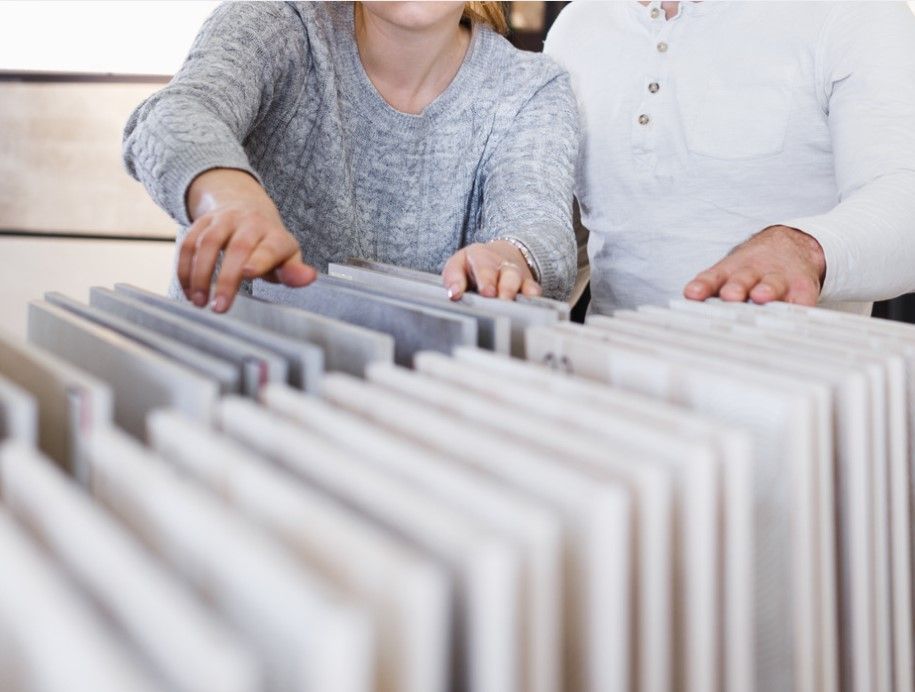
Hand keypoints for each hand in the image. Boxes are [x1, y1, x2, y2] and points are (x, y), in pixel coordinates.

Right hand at [179, 168, 315, 312]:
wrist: (247, 208)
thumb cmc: (270, 245)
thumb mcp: (287, 258)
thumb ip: (294, 272)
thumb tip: (308, 278)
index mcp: (275, 235)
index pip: (269, 247)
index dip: (259, 259)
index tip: (249, 274)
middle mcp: (249, 223)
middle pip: (237, 248)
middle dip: (227, 279)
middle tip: (219, 308)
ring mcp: (224, 219)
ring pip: (207, 243)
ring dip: (200, 275)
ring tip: (199, 302)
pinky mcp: (202, 221)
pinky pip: (189, 243)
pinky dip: (185, 268)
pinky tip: (188, 291)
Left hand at [441, 240, 541, 300]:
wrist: (498, 257)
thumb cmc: (472, 267)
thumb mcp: (457, 266)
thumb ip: (453, 279)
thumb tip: (453, 294)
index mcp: (481, 256)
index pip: (483, 267)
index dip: (485, 279)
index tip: (485, 293)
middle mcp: (502, 264)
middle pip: (506, 273)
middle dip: (503, 287)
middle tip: (497, 298)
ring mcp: (516, 274)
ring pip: (519, 282)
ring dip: (515, 294)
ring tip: (511, 307)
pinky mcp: (528, 285)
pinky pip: (534, 291)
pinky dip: (532, 299)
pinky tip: (530, 309)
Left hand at [683, 225, 826, 305]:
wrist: (792, 245)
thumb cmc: (752, 268)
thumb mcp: (727, 272)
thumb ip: (709, 288)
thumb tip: (689, 305)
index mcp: (730, 271)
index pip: (712, 278)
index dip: (703, 286)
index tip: (693, 293)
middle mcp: (753, 273)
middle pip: (742, 279)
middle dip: (735, 287)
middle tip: (730, 295)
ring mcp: (780, 279)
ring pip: (772, 284)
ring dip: (767, 289)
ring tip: (761, 296)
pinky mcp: (803, 289)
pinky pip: (802, 301)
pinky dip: (799, 307)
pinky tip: (797, 311)